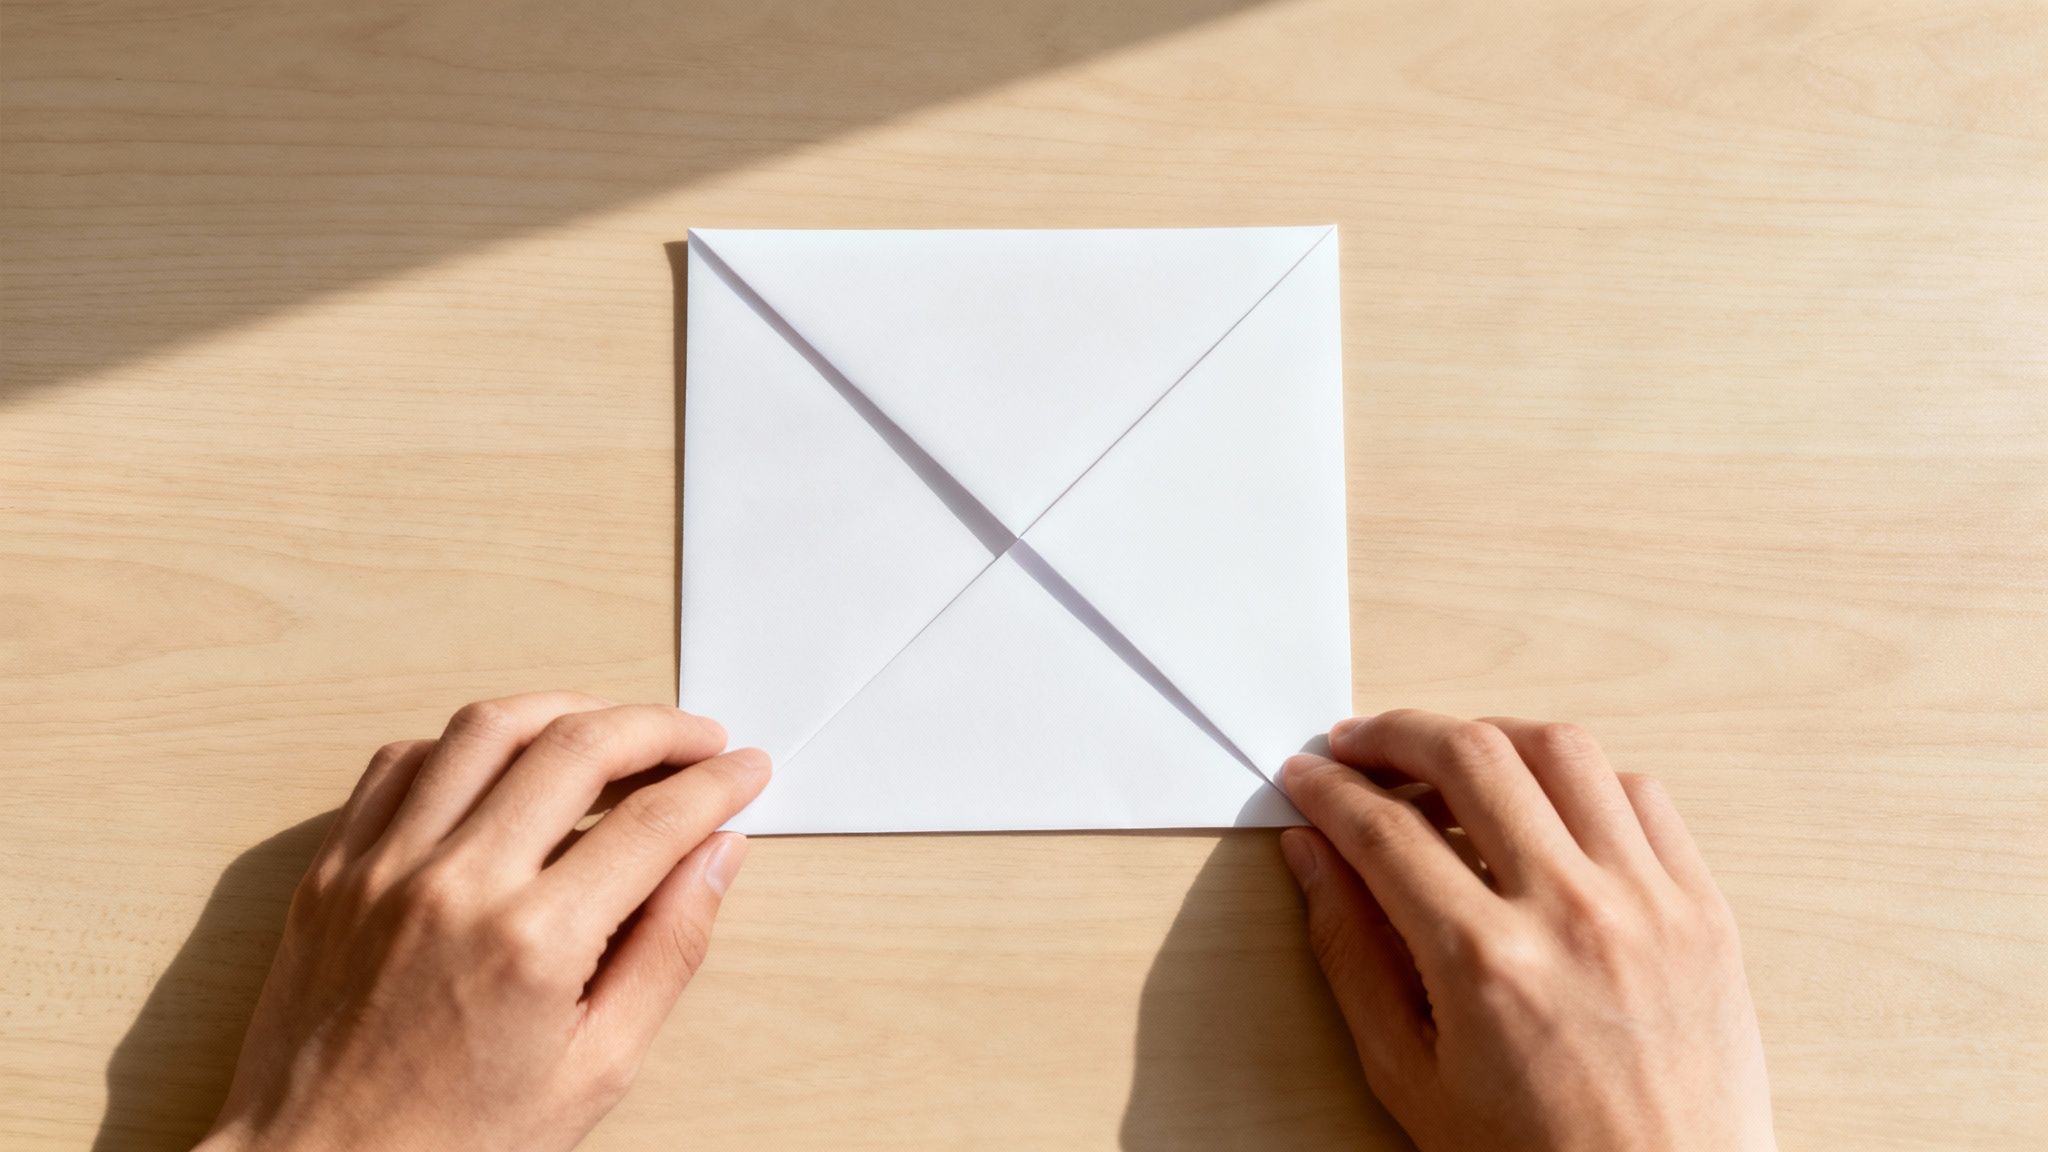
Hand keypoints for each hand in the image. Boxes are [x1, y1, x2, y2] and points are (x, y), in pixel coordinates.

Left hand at [196, 692, 770, 1151]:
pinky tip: (505, 763)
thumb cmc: (455, 1144)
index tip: (745, 771)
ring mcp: (384, 868)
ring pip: (487, 728)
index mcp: (533, 944)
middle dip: (658, 728)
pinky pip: (401, 762)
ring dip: (565, 711)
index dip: (716, 784)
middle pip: (579, 747)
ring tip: (611, 730)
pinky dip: (466, 743)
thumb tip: (716, 856)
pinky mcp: (335, 870)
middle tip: (698, 740)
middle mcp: (456, 886)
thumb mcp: (597, 1068)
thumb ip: (668, 949)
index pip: (654, 822)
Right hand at [1279, 710, 1773, 1151]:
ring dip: (1490, 735)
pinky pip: (1642, 795)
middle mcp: (1572, 914)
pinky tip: (1542, 801)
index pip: (1383, 829)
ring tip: (1447, 756)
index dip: (1329, 791)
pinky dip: (1581, 779)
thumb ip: (1351, 953)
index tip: (1307, 777)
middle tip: (1359, 743)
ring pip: (1562, 751)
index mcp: (1487, 964)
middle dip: (1396, 733)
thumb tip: (1313, 856)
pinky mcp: (1703, 908)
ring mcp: (1649, 902)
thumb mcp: (1410, 1075)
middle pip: (1470, 756)